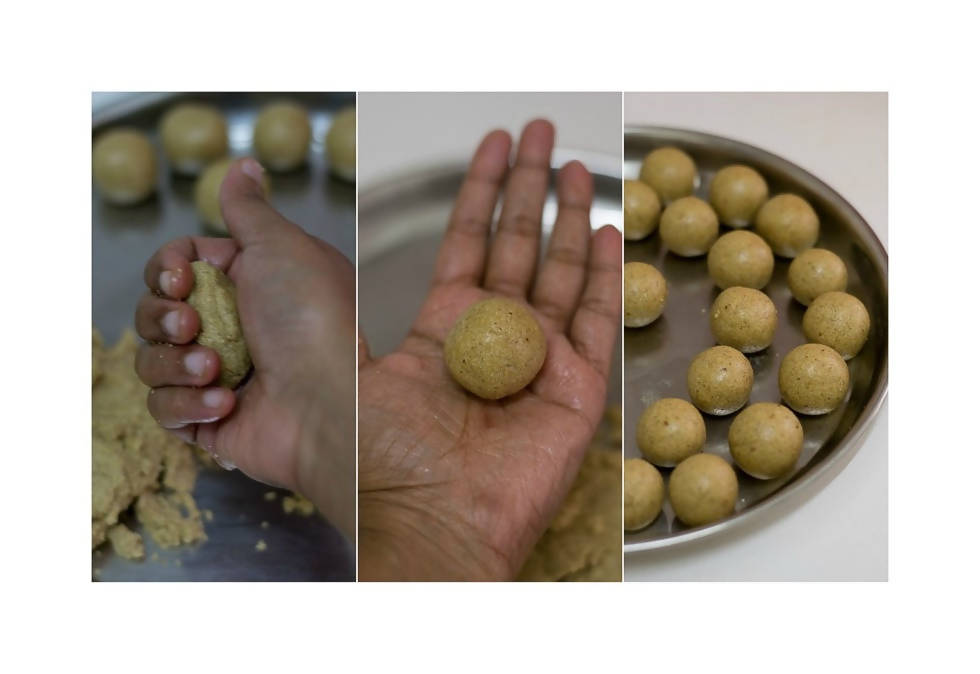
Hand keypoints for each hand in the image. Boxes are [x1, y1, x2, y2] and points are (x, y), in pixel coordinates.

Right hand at [134, 158, 355, 540]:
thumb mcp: (283, 246)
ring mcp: (218, 376)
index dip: (166, 270)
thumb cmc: (315, 320)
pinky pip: (163, 408)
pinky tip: (227, 403)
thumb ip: (250, 209)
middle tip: (193, 323)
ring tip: (217, 369)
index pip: (177, 267)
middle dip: (163, 316)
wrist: (333, 403)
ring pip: (151, 360)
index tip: (180, 278)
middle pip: (155, 311)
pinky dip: (187, 404)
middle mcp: (231, 328)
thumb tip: (244, 166)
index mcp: (247, 284)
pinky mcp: (209, 421)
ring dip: (176, 362)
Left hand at [358, 120, 621, 579]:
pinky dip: (606, 278)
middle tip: (541, 132)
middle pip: (518, 247)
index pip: (466, 241)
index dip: (478, 190)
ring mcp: (538, 365)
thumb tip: (323, 254)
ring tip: (573, 164)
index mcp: (441, 330)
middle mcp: (493, 341)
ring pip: (561, 275)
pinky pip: (598, 325)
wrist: (421, 521)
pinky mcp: (577, 393)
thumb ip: (341, 296)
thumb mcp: (337, 354)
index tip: (491, 145)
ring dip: (567, 216)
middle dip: (527, 185)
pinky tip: (605, 232)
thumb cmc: (370, 447)